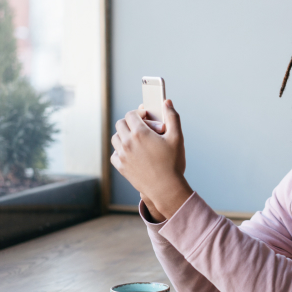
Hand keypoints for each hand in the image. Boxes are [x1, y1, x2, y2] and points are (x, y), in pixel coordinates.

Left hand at [111, 100, 192, 218]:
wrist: (166, 189)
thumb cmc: (173, 163)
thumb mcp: (177, 137)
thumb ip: (172, 117)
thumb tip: (167, 102)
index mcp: (140, 133)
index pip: (131, 114)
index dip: (138, 112)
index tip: (146, 115)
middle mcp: (127, 143)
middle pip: (120, 124)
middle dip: (130, 122)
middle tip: (141, 126)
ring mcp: (123, 156)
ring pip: (115, 138)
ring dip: (124, 135)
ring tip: (136, 139)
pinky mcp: (121, 167)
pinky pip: (114, 154)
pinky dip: (120, 151)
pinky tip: (131, 153)